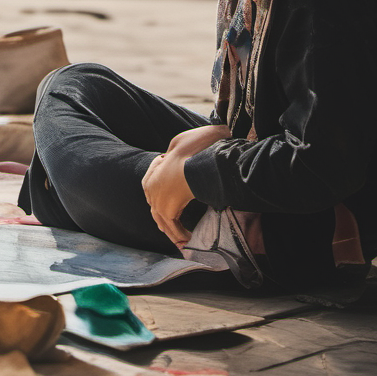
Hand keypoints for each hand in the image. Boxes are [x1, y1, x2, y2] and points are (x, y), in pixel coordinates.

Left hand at [142, 124, 229, 246]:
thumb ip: (206, 139)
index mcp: (156, 168)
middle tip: (178, 223)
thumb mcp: (196, 138)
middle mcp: (151, 184)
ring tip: (184, 238)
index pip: (155, 182)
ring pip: (162, 218)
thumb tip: (225, 133)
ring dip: (173, 228)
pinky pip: (172, 227)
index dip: (165, 192)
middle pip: (156, 203)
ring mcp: (156, 198)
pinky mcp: (166, 209)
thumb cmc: (197, 148)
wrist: (195, 160)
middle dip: (166, 213)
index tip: (175, 202)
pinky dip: (180, 235)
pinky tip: (188, 243)